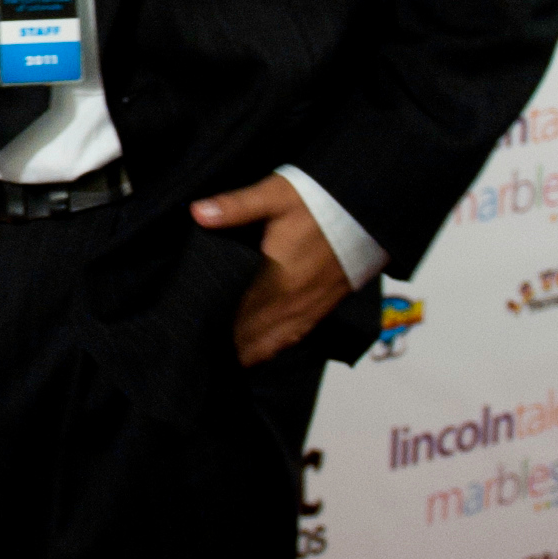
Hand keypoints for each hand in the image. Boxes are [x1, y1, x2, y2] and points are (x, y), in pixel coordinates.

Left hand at [189, 177, 352, 365]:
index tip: (187, 338)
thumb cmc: (319, 201)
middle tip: (195, 356)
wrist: (370, 210)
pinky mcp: (323, 308)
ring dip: (245, 353)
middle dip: (223, 346)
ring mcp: (309, 308)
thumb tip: (198, 212)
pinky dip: (272, 349)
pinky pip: (294, 337)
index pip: (234, 314)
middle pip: (249, 335)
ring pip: (271, 342)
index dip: (209, 330)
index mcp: (273, 279)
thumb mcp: (276, 195)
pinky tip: (257, 356)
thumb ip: (237, 206)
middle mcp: (291, 301)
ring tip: (218, 364)